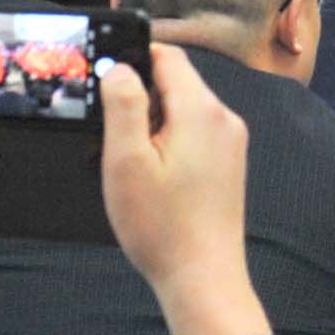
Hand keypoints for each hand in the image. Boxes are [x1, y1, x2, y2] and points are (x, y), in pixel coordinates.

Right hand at [101, 45, 273, 334]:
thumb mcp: (126, 160)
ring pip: (183, 110)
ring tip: (128, 162)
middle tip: (110, 133)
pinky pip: (194, 134)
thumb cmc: (161, 225)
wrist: (202, 278)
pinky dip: (168, 142)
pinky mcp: (228, 164)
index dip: (133, 58)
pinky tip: (150, 177)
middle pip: (176, 83)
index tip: (103, 76)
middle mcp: (224, 119)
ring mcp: (230, 142)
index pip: (168, 56)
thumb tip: (120, 68)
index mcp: (201, 110)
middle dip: (139, 98)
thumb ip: (123, 105)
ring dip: (152, 124)